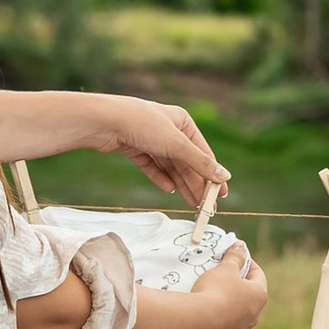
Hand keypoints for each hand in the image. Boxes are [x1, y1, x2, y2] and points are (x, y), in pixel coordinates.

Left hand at [101, 99, 224, 207]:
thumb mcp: (177, 144)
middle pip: (186, 161)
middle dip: (196, 183)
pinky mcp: (134, 147)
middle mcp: (168, 129)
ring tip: (190, 203)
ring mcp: (150, 138)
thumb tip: (224, 176)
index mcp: (182, 121)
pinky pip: (151, 166)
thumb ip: (200, 163)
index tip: (220, 194)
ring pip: (169, 166)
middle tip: (205, 206)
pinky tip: (168, 189)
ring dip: (181, 184)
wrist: (104, 121)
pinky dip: (160, 178)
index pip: (202, 152)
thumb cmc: (142, 125)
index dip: (212, 174)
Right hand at [182, 242, 265, 328]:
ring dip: (234, 310)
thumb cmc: (215, 290)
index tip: (238, 257)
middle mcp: (254, 316)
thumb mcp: (226, 268)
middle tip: (225, 277)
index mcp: (259, 295)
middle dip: (240, 286)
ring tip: (218, 299)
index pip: (258, 275)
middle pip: (250, 297)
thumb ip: (235, 257)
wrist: (198, 319)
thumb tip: (241, 247)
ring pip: (242, 319)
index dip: (248, 263)